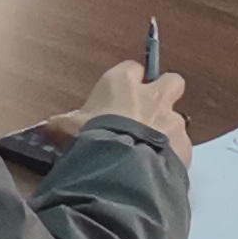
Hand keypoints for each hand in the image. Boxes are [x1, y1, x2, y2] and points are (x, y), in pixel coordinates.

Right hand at [74, 61, 193, 163]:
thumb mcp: (67, 130)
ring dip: (167, 130)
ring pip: (177, 118)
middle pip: (171, 81)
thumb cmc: (90, 140)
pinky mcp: (185, 146)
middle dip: (165, 92)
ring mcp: (172, 121)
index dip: (129, 81)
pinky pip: (182, 146)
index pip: (132, 68)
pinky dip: (173, 155)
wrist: (120, 170)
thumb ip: (64, 125)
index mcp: (122, 84)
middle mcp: (152, 96)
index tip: (120, 95)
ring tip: (150, 151)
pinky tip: (157, 169)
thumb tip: (51, 126)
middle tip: (150, 111)